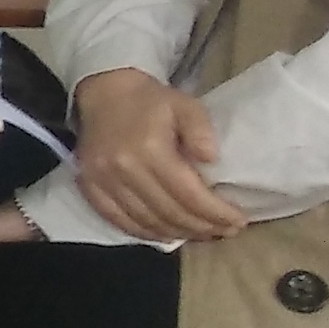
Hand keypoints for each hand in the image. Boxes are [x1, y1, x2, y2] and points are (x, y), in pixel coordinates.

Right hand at [69, 68, 244, 243]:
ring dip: (178, 233)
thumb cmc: (150, 101)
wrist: (104, 93)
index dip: (216, 213)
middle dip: (203, 227)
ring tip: (203, 234)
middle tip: (226, 231)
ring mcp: (103, 181)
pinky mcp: (89, 186)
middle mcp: (124, 169)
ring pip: (147, 222)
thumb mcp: (185, 105)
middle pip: (170, 213)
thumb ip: (201, 130)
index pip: (188, 194)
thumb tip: (210, 160)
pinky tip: (167, 234)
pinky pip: (119, 221)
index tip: (238, 221)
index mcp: (150, 149)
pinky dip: (145, 233)